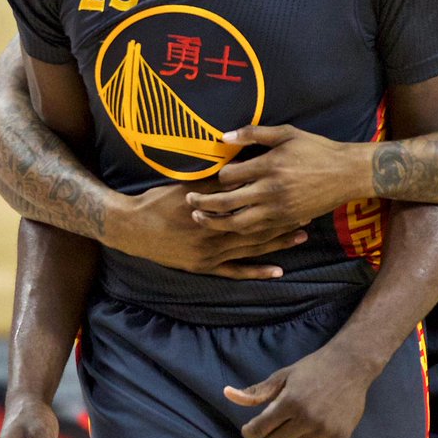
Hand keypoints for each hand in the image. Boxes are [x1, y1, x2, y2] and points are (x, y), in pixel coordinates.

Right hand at [109, 179, 307, 278]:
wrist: (131, 228)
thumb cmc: (157, 201)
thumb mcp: (186, 185)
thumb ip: (214, 181)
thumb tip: (241, 165)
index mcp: (209, 210)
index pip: (248, 204)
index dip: (271, 199)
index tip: (292, 192)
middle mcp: (213, 234)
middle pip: (255, 227)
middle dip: (281, 220)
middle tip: (306, 214)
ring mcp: (209, 254)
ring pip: (250, 248)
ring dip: (276, 243)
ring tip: (300, 236)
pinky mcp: (204, 267)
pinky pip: (235, 272)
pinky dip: (257, 271)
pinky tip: (277, 270)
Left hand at [186, 126, 369, 232]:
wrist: (346, 174)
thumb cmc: (316, 149)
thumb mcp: (286, 133)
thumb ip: (253, 133)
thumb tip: (224, 137)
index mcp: (269, 166)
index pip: (229, 177)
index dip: (216, 177)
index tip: (212, 175)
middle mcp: (271, 191)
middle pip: (227, 203)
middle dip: (204, 204)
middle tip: (188, 202)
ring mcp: (279, 210)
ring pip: (239, 224)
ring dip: (216, 223)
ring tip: (200, 219)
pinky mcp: (287, 221)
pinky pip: (257, 232)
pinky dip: (239, 231)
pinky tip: (228, 227)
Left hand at [224, 341, 370, 437]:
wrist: (350, 366)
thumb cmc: (312, 369)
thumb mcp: (283, 376)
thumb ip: (256, 392)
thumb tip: (227, 394)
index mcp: (290, 401)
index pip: (260, 429)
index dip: (251, 431)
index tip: (250, 429)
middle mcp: (308, 418)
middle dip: (270, 436)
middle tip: (278, 424)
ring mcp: (325, 431)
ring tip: (295, 429)